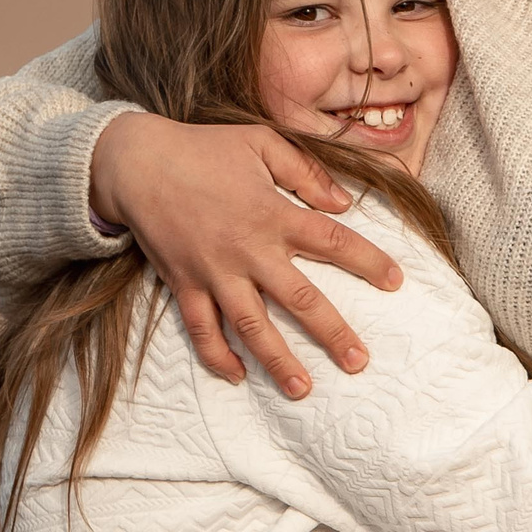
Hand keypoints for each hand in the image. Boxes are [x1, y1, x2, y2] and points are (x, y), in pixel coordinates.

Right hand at [91, 112, 401, 396]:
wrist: (137, 162)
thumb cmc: (203, 149)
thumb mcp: (261, 142)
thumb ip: (305, 170)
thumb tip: (343, 202)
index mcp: (271, 213)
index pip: (331, 240)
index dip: (367, 261)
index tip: (395, 281)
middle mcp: (247, 249)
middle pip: (298, 299)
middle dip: (331, 333)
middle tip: (358, 361)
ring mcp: (214, 272)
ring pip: (251, 326)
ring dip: (277, 360)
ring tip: (303, 389)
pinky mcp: (184, 284)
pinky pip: (201, 329)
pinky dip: (217, 356)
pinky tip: (238, 375)